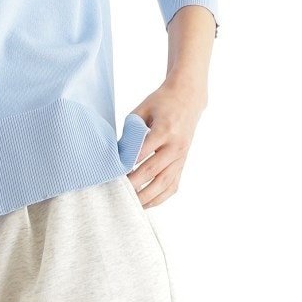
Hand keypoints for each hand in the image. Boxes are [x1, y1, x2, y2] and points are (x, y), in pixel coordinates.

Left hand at [126, 78, 205, 208]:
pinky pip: (174, 184)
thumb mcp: (142, 109)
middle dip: (135, 183)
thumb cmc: (161, 102)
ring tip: (132, 204)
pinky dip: (161, 197)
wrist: (188, 98)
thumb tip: (116, 152)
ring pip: (165, 183)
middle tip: (118, 192)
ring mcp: (181, 156)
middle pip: (154, 170)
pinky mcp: (183, 162)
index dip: (128, 164)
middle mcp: (175, 145)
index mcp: (164, 129)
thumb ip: (130, 130)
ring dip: (148, 196)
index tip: (113, 173)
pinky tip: (148, 202)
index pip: (143, 151)